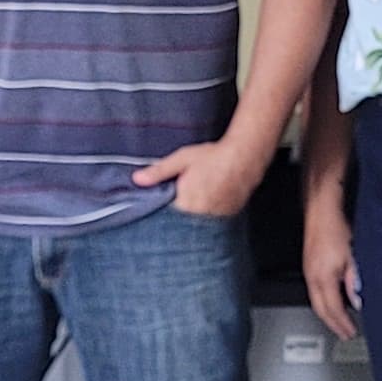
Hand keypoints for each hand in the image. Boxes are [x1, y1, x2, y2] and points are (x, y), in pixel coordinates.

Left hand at [132, 136, 267, 220]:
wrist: (245, 157)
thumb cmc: (212, 157)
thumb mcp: (181, 159)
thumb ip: (159, 172)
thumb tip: (136, 180)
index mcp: (185, 204)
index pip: (166, 217)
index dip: (162, 211)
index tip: (162, 205)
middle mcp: (201, 216)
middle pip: (182, 223)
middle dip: (177, 216)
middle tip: (184, 197)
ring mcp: (216, 218)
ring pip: (198, 223)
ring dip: (194, 216)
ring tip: (199, 198)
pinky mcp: (228, 217)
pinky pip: (213, 222)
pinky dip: (209, 215)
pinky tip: (211, 201)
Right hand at [302, 199, 360, 343]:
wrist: (322, 209)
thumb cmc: (337, 227)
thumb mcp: (353, 256)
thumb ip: (354, 281)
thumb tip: (357, 300)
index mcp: (323, 277)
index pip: (332, 308)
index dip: (342, 323)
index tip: (350, 331)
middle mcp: (313, 276)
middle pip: (320, 309)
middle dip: (333, 323)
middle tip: (344, 333)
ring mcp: (309, 270)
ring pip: (316, 300)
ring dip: (328, 313)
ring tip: (340, 321)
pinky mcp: (309, 264)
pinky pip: (315, 290)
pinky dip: (324, 301)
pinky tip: (332, 300)